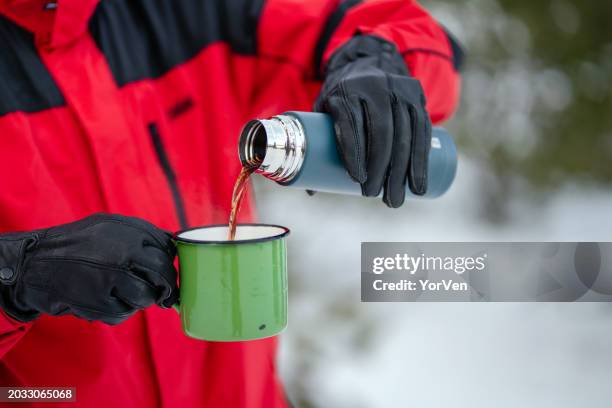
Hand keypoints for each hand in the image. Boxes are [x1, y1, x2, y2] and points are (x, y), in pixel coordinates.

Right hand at [0, 214, 177, 324]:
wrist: (35, 263)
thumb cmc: (77, 246)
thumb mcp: (109, 226)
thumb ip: (142, 236)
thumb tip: (172, 251)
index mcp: (130, 230)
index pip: (166, 249)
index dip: (169, 265)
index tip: (167, 274)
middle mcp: (125, 251)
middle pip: (162, 275)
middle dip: (164, 288)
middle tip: (162, 296)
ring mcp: (113, 276)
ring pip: (146, 297)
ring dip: (138, 300)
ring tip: (118, 292)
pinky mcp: (100, 301)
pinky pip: (123, 312)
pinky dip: (116, 310)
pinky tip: (99, 298)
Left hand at [315, 35, 431, 207]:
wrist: (368, 63)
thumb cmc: (341, 97)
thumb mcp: (324, 107)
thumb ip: (317, 143)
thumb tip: (311, 191)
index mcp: (346, 89)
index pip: (351, 123)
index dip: (354, 152)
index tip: (357, 180)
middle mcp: (374, 86)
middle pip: (381, 132)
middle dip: (379, 169)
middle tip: (372, 196)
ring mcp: (399, 90)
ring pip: (404, 135)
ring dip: (402, 172)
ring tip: (394, 200)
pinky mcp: (416, 97)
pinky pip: (422, 131)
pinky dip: (421, 162)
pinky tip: (418, 185)